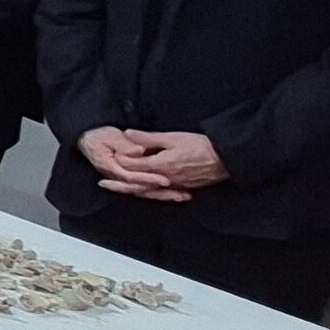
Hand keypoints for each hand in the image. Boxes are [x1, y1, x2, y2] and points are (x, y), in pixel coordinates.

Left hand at [80, 127, 224, 200]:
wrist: (226, 159)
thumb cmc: (201, 146)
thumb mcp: (172, 138)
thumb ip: (148, 138)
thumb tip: (127, 135)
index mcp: (160, 166)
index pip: (134, 166)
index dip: (121, 161)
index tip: (109, 157)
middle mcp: (165, 180)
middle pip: (137, 184)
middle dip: (119, 184)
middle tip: (103, 184)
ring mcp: (174, 186)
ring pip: (149, 192)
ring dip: (133, 190)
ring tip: (120, 189)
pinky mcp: (184, 188)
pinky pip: (163, 194)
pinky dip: (152, 194)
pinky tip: (147, 193)